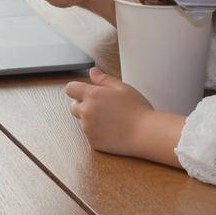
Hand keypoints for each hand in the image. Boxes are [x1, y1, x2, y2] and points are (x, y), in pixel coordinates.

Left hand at [64, 69, 183, 165]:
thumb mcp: (122, 88)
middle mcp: (86, 112)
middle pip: (73, 107)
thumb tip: (92, 72)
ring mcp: (88, 129)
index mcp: (92, 95)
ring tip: (112, 119)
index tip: (85, 92)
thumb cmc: (137, 109)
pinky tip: (113, 130)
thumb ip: (104, 79)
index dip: (77, 89)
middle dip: (83, 105)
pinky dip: (98, 132)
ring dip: (91, 119)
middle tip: (102, 106)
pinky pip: (90, 135)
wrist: (145, 133)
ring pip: (83, 121)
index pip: (70, 89)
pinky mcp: (93, 142)